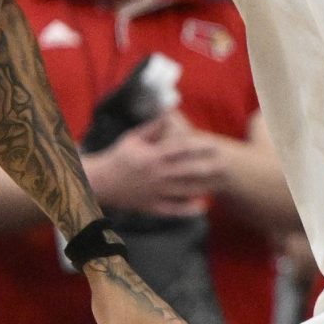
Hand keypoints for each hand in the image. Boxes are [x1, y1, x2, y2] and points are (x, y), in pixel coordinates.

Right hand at [85, 112, 226, 216]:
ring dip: (202, 188)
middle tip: (224, 165)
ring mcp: (155, 192)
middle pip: (186, 171)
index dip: (199, 146)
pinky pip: (172, 210)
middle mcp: (156, 175)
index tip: (214, 144)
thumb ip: (152, 128)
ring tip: (218, 184)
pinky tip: (202, 206)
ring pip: (183, 191)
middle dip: (206, 168)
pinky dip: (188, 209)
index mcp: (152, 157)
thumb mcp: (133, 138)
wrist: (99, 182)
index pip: (180, 150)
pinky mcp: (152, 206)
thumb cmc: (117, 157)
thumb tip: (168, 114)